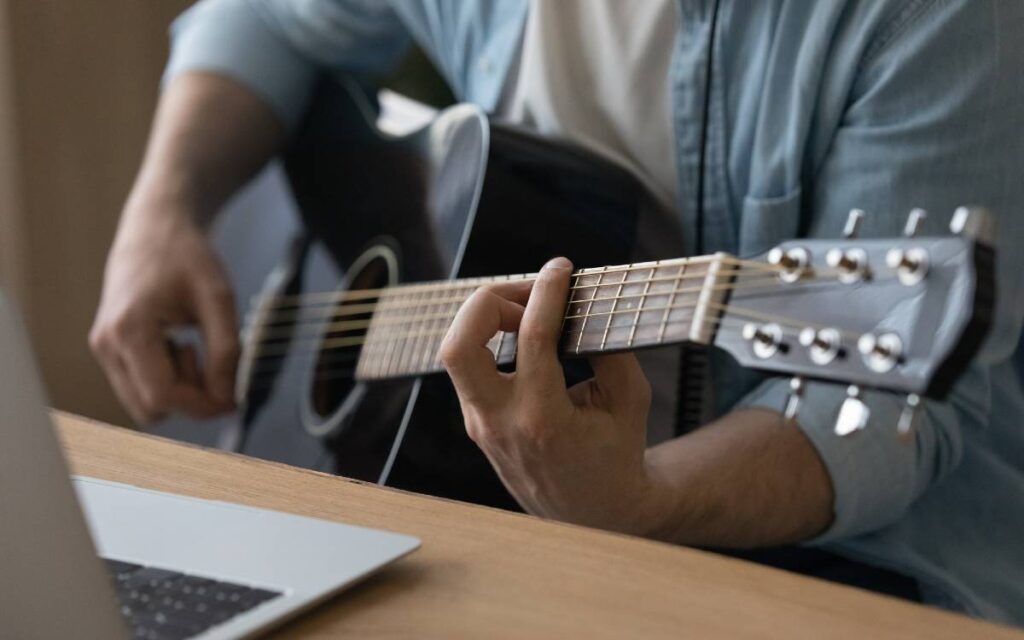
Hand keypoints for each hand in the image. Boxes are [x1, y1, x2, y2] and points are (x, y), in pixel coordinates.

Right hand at [90, 198, 238, 423]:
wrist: (157, 226)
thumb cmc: (187, 255)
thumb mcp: (218, 298)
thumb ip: (226, 351)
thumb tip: (226, 399)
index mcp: (128, 329)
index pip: (163, 396)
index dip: (203, 405)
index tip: (234, 397)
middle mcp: (106, 343)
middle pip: (151, 408)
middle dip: (190, 398)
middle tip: (213, 362)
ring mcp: (103, 348)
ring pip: (144, 403)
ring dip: (178, 389)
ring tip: (193, 347)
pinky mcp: (109, 349)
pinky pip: (140, 386)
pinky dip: (166, 379)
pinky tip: (179, 346)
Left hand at [440, 257, 661, 533]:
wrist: (591, 513)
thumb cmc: (616, 455)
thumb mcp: (630, 401)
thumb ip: (611, 350)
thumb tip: (585, 302)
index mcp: (542, 420)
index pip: (530, 338)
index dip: (545, 292)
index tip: (561, 268)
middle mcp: (501, 422)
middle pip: (459, 345)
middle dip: (488, 302)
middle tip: (528, 294)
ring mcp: (481, 424)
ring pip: (456, 353)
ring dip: (485, 318)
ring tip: (526, 309)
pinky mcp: (477, 421)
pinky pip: (469, 367)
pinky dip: (489, 337)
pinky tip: (520, 330)